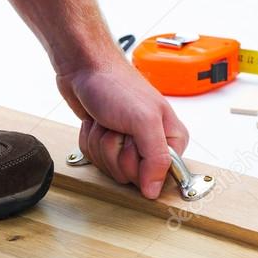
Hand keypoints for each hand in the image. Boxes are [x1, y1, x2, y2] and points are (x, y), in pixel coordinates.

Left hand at [57, 56, 189, 198]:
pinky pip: (95, 159)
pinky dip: (90, 141)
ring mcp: (128, 144)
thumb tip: (155, 190)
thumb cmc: (116, 84)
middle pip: (130, 174)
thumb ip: (156, 158)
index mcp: (172, 139)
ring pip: (110, 167)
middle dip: (115, 151)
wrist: (85, 67)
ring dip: (101, 144)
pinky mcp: (108, 143)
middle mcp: (152, 143)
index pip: (159, 176)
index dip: (139, 163)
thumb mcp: (144, 120)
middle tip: (118, 128)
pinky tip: (97, 123)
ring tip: (107, 121)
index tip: (133, 143)